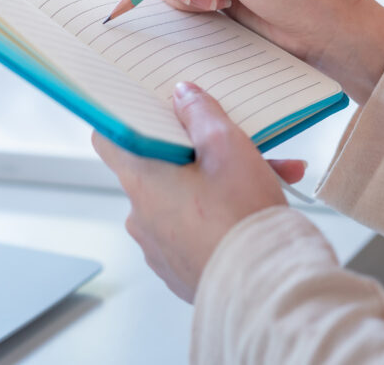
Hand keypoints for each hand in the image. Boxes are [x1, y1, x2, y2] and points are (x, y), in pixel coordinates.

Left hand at [92, 81, 305, 302]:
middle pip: (161, 166)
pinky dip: (221, 214)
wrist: (265, 287)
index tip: (151, 109)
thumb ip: (200, 113)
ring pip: (185, 197)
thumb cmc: (241, 217)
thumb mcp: (227, 146)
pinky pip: (196, 229)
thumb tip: (182, 96)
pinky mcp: (182, 267)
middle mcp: (141, 215)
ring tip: (273, 176)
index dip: (129, 117)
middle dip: (202, 151)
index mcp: (141, 181)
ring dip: (220, 182)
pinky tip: (259, 206)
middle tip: (240, 144)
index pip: (110, 138)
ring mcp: (160, 246)